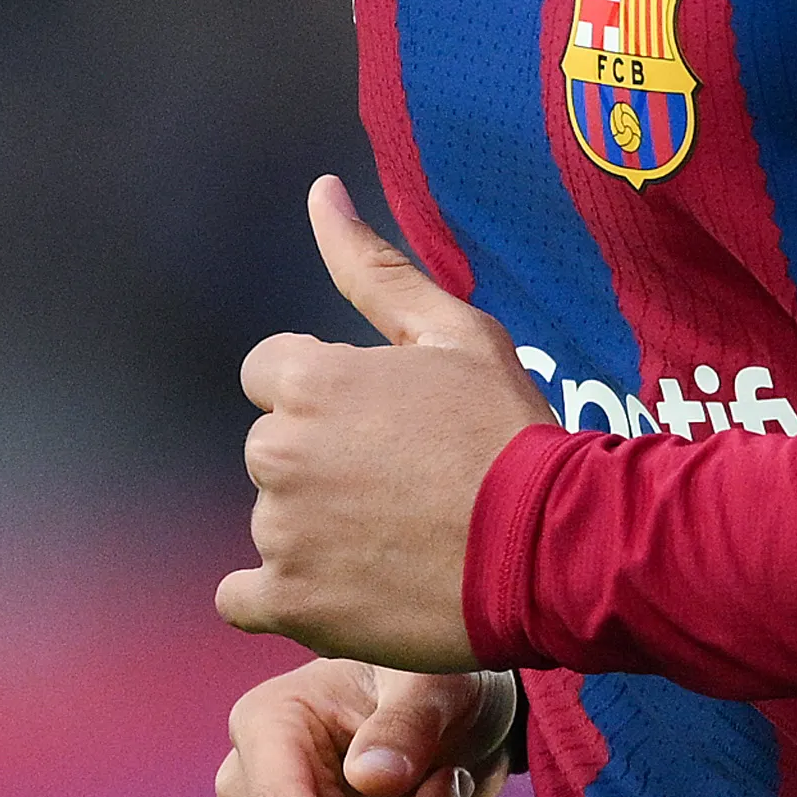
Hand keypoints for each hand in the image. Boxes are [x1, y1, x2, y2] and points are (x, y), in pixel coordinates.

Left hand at [218, 176, 551, 668]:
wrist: (554, 547)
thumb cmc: (508, 433)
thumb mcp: (453, 332)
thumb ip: (371, 267)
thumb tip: (320, 192)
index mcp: (308, 380)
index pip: (272, 376)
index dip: (330, 397)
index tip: (387, 425)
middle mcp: (279, 453)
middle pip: (275, 450)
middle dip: (323, 462)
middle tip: (404, 484)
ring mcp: (282, 534)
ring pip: (275, 521)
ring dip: (318, 530)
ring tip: (400, 539)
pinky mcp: (293, 604)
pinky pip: (242, 599)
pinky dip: (277, 596)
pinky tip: (337, 590)